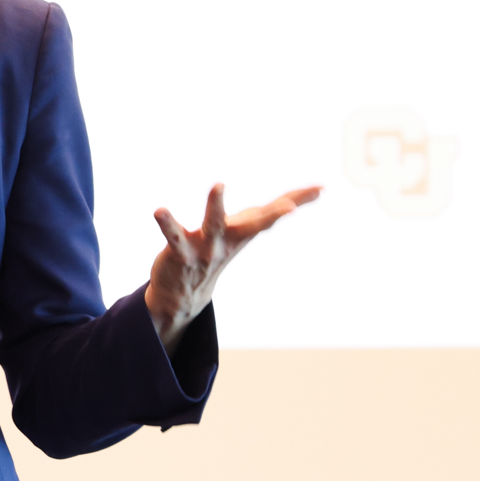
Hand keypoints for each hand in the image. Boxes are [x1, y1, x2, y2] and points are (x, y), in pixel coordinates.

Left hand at [145, 183, 321, 351]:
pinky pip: (174, 235)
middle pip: (255, 225)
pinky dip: (167, 223)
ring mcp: (207, 248)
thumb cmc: (218, 249)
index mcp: (245, 232)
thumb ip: (271, 211)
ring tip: (220, 184)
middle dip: (274, 216)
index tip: (320, 189)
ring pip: (214, 225)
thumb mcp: (245, 228)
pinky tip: (159, 210)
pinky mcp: (181, 251)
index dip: (296, 200)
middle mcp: (230, 240)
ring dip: (216, 205)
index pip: (273, 213)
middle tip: (291, 207)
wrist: (183, 295)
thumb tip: (314, 192)